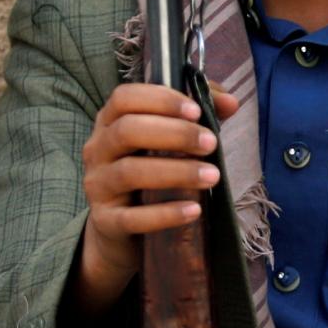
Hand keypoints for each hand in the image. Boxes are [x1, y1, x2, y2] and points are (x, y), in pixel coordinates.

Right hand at [70, 82, 241, 320]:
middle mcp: (97, 150)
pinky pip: (131, 217)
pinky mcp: (105, 221)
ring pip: (129, 172)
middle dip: (175, 134)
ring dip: (176, 172)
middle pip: (127, 130)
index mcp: (109, 122)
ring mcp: (97, 186)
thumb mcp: (167, 141)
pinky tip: (194, 210)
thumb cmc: (148, 171)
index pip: (124, 98)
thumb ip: (197, 116)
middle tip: (211, 144)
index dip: (160, 99)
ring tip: (212, 176)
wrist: (119, 229)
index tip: (196, 111)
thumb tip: (230, 104)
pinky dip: (165, 214)